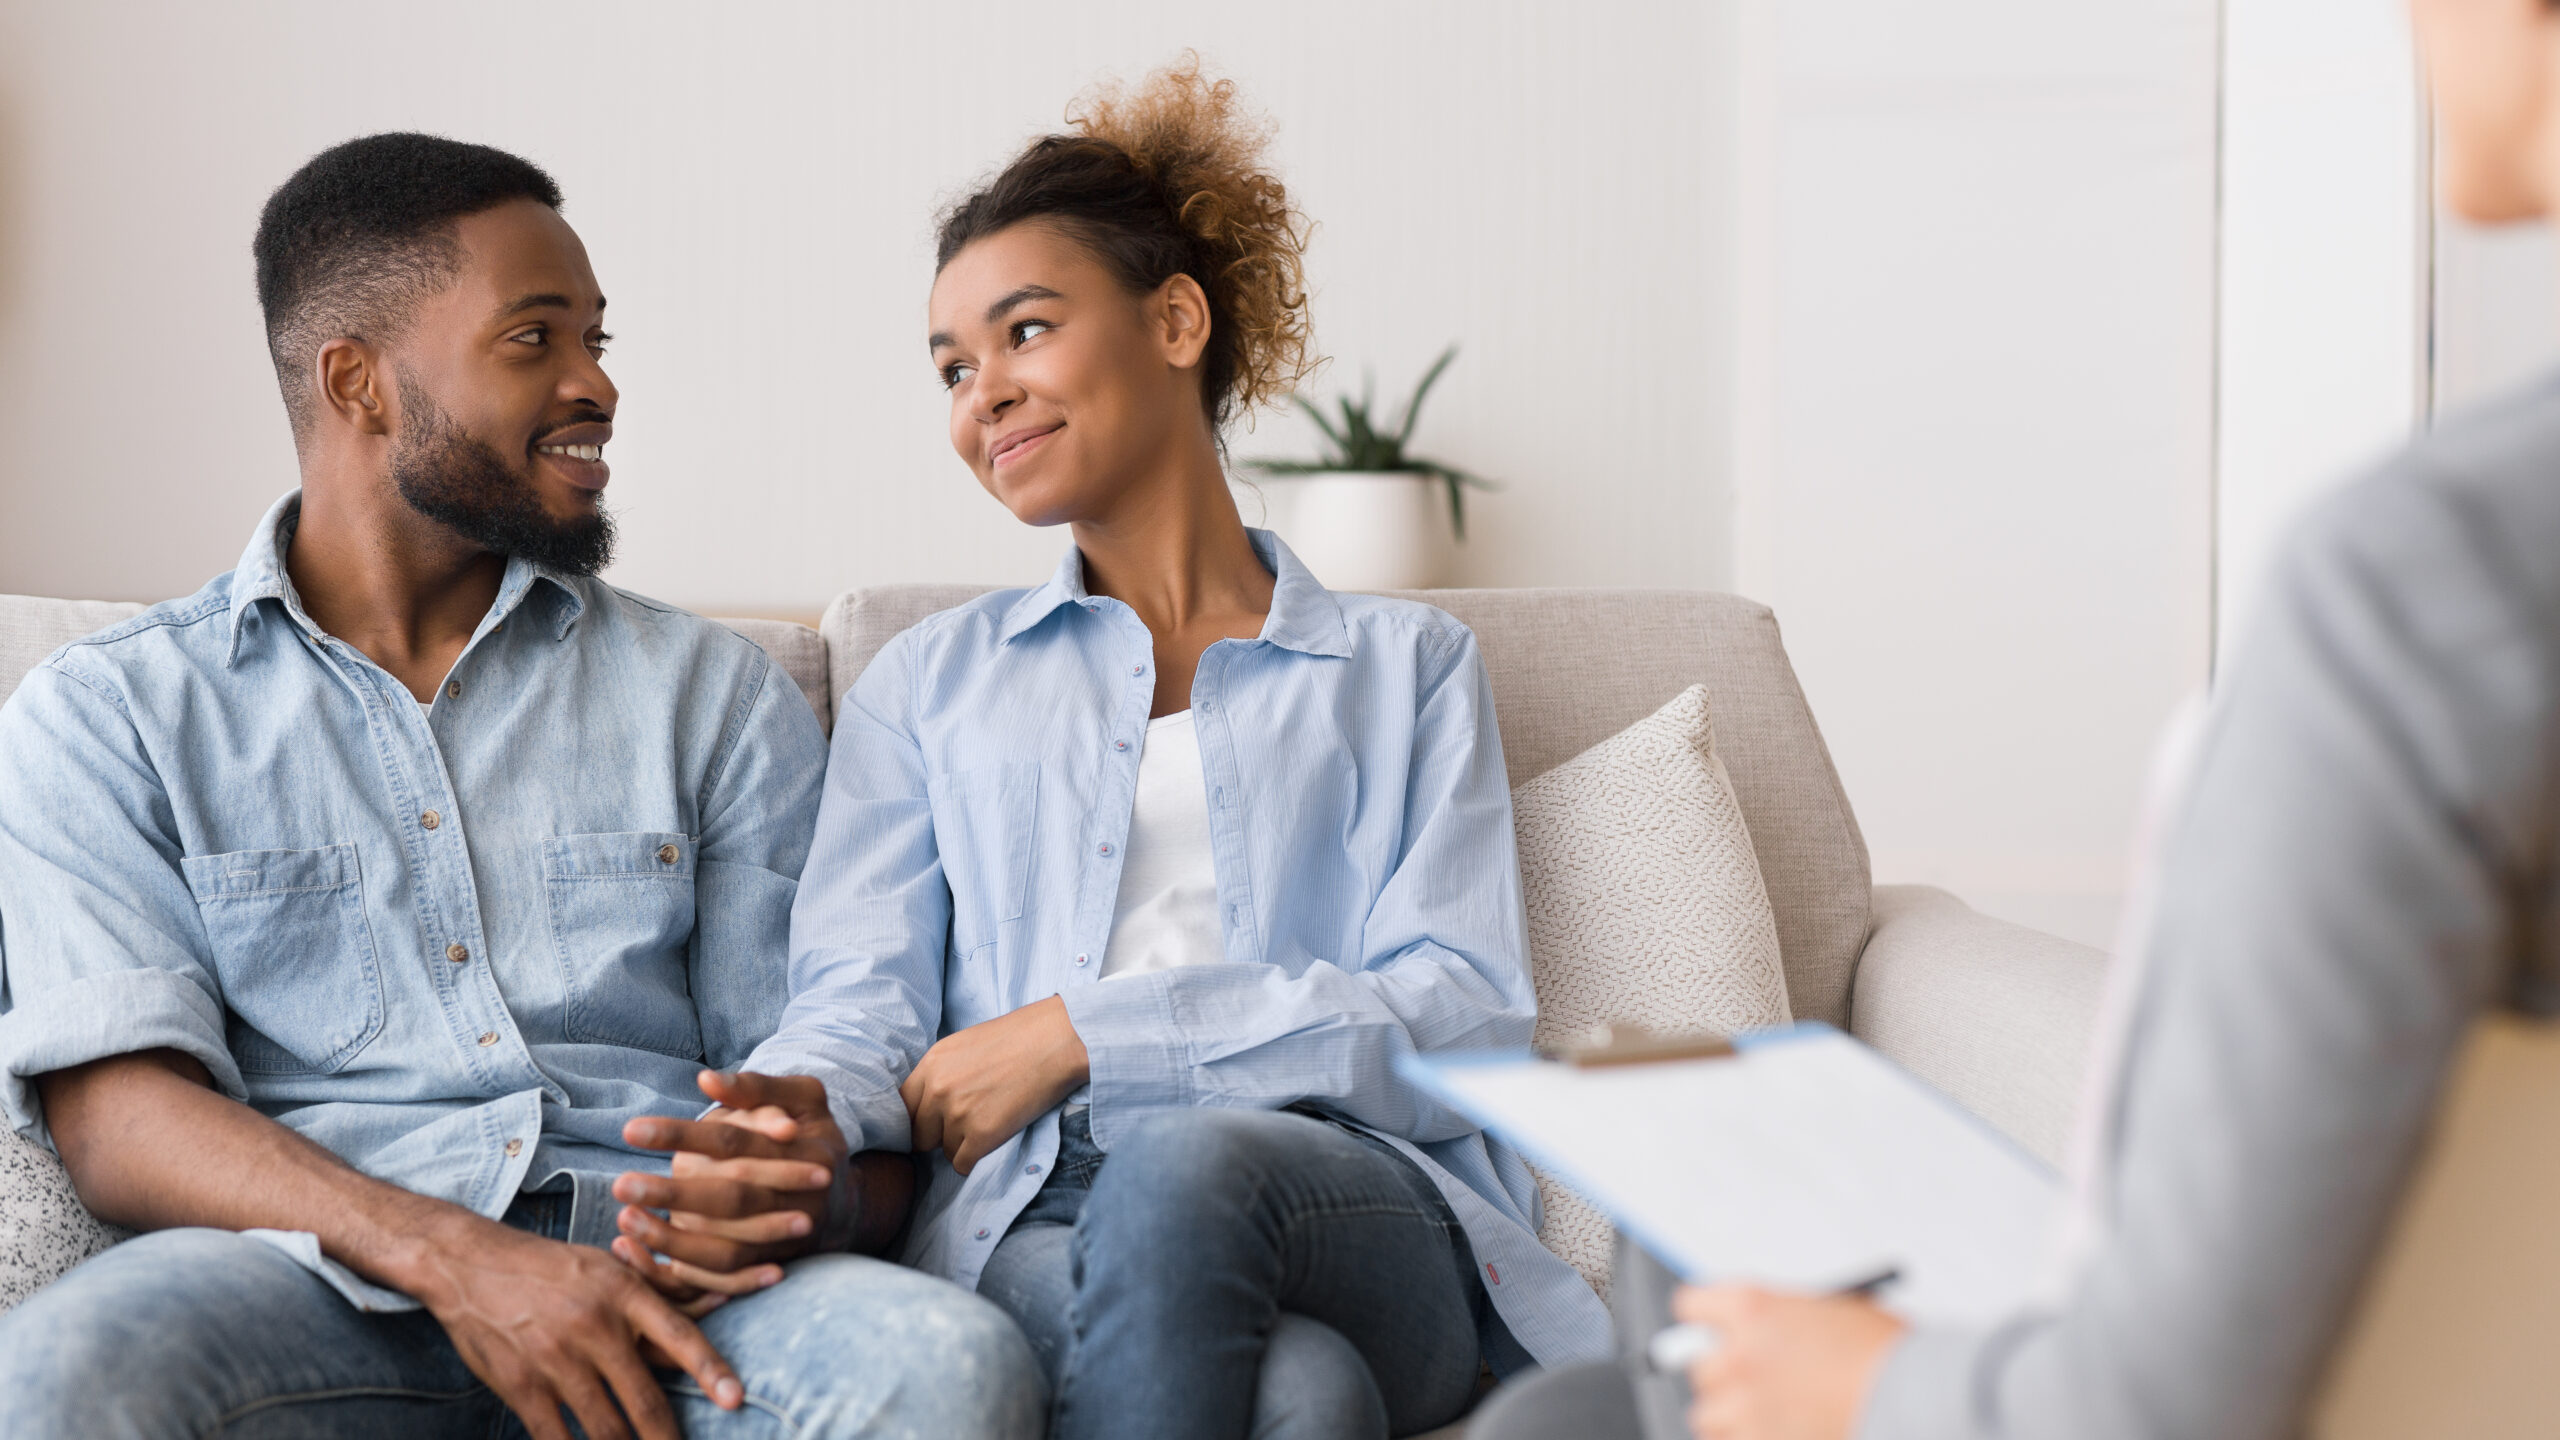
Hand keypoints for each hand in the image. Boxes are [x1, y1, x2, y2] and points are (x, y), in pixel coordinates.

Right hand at [396, 1209, 743, 1439]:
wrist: (470, 1264)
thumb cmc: (551, 1269)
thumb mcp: (606, 1271)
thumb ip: (647, 1308)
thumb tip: (691, 1344)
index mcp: (623, 1293)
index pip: (679, 1336)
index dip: (710, 1370)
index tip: (735, 1400)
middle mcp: (594, 1327)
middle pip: (644, 1400)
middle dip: (668, 1438)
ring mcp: (555, 1360)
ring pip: (605, 1428)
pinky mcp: (521, 1386)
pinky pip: (556, 1437)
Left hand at [613, 1071, 844, 1306]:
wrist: (842, 1200)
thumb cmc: (811, 1136)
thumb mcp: (804, 1098)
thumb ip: (756, 1087)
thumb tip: (706, 1080)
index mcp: (805, 1151)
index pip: (734, 1141)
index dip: (682, 1135)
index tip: (631, 1130)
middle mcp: (798, 1199)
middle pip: (729, 1199)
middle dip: (672, 1194)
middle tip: (620, 1185)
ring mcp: (784, 1239)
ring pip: (725, 1248)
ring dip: (672, 1239)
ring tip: (626, 1220)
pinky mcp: (768, 1265)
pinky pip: (724, 1278)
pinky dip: (683, 1271)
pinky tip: (641, 1253)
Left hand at [901, 994, 1088, 1173]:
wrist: (1056, 1042)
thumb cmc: (1018, 1039)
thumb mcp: (963, 1046)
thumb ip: (940, 1073)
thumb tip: (928, 1103)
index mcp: (931, 1064)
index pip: (902, 1107)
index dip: (917, 1118)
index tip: (930, 1123)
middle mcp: (938, 1090)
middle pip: (918, 1134)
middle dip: (937, 1135)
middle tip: (963, 1125)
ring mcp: (958, 1114)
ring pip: (943, 1150)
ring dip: (962, 1144)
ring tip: (989, 1121)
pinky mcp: (981, 1135)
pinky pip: (962, 1164)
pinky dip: (975, 1158)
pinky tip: (992, 1139)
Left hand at [1673, 1284, 1906, 1439]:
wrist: (1915, 1393)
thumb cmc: (1884, 1351)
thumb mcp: (1826, 1311)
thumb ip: (1780, 1323)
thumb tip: (1754, 1340)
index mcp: (1752, 1307)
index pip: (1692, 1305)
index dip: (1705, 1320)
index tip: (1712, 1331)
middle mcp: (1739, 1353)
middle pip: (1699, 1366)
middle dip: (1724, 1374)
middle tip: (1752, 1381)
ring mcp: (1745, 1404)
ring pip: (1706, 1415)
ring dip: (1729, 1416)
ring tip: (1764, 1416)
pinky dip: (1746, 1439)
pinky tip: (1775, 1433)